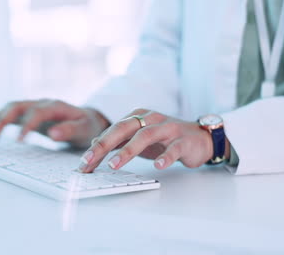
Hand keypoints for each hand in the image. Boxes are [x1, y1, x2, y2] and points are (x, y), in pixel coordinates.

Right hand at [0, 99, 109, 147]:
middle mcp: (41, 104)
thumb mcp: (84, 129)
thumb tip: (53, 133)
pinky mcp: (29, 115)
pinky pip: (10, 113)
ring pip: (10, 108)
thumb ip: (69, 130)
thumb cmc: (87, 125)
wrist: (88, 119)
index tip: (19, 141)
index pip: (36, 113)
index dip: (26, 126)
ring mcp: (34, 108)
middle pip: (17, 107)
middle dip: (2, 119)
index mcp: (55, 106)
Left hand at [79, 108, 229, 172]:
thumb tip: (95, 145)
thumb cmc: (165, 139)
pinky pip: (174, 147)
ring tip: (114, 165)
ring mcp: (168, 128)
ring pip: (145, 135)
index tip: (83, 163)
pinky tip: (158, 166)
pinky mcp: (183, 140)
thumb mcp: (139, 139)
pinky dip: (165, 156)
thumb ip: (119, 141)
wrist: (200, 137)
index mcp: (138, 116)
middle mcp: (151, 118)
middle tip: (90, 161)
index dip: (97, 147)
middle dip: (104, 145)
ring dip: (128, 150)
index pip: (112, 130)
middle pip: (124, 128)